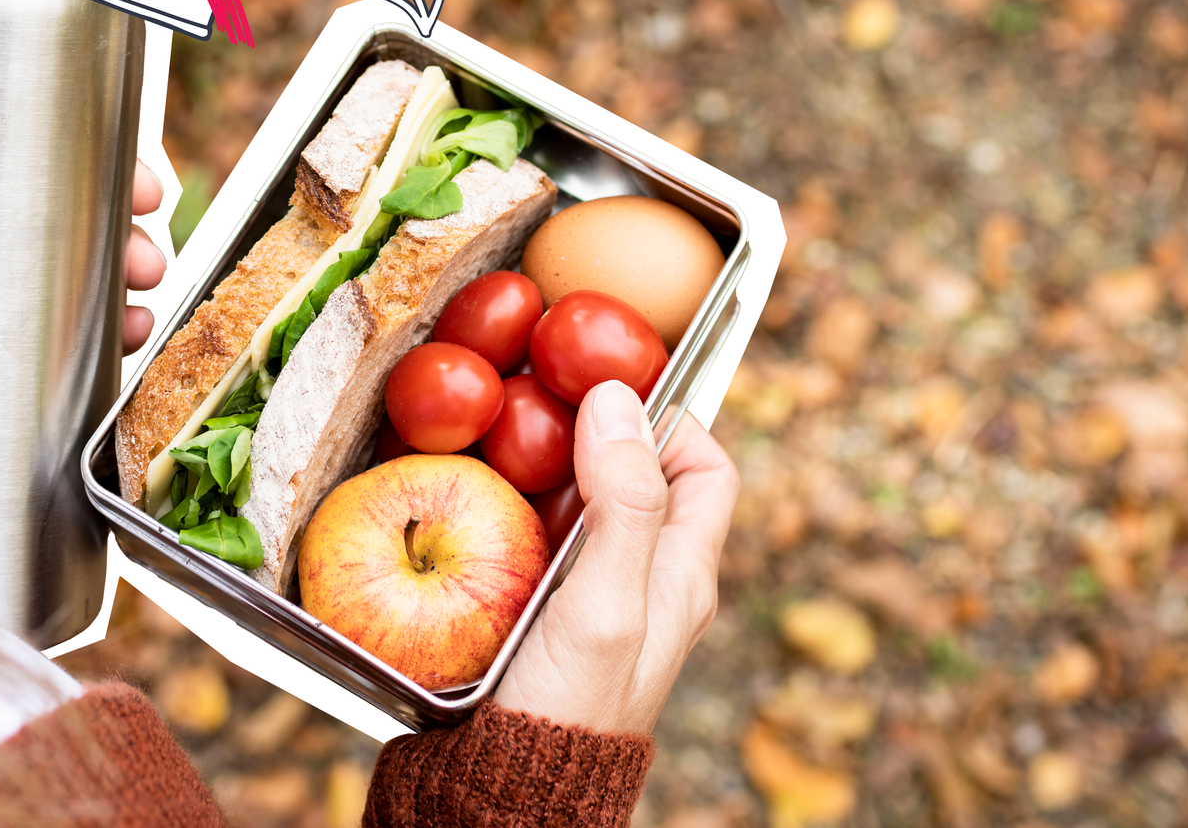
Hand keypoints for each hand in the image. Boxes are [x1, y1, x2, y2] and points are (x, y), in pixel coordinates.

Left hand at [0, 57, 170, 351]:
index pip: (25, 141)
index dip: (90, 142)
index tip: (128, 154)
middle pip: (72, 205)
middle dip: (127, 216)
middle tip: (143, 234)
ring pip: (80, 269)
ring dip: (129, 270)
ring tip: (140, 288)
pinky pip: (64, 340)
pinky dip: (109, 335)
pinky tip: (125, 337)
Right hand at [491, 381, 737, 735]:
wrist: (516, 794)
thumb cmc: (572, 706)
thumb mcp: (606, 599)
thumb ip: (622, 503)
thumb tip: (617, 400)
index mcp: (684, 571)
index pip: (706, 467)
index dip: (670, 423)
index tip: (608, 401)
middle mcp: (651, 581)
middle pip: (642, 477)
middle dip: (597, 437)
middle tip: (540, 413)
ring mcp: (601, 599)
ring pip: (587, 506)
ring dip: (549, 474)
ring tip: (502, 450)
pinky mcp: (554, 617)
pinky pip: (546, 543)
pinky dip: (518, 515)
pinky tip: (481, 510)